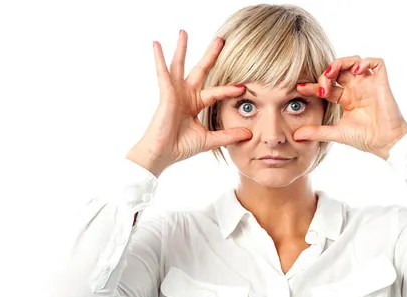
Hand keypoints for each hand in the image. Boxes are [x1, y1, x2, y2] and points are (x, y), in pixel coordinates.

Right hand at [128, 30, 251, 175]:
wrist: (162, 155)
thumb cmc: (180, 147)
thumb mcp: (209, 140)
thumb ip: (228, 135)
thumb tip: (248, 134)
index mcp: (195, 104)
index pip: (216, 92)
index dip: (229, 89)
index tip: (243, 87)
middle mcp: (186, 95)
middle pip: (200, 70)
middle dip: (210, 55)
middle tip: (220, 40)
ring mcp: (175, 92)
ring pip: (180, 66)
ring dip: (182, 49)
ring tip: (183, 32)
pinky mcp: (166, 93)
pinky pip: (163, 73)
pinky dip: (160, 59)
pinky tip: (157, 44)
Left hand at [293, 57, 406, 159]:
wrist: (385, 143)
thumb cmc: (365, 139)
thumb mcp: (335, 133)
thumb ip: (316, 132)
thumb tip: (295, 136)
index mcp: (345, 99)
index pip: (326, 86)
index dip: (313, 85)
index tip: (300, 88)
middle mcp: (356, 89)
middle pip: (338, 69)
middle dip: (326, 73)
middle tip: (322, 87)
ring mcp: (368, 84)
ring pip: (354, 61)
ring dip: (341, 63)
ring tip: (334, 73)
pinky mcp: (381, 82)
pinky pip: (376, 62)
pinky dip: (366, 61)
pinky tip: (357, 70)